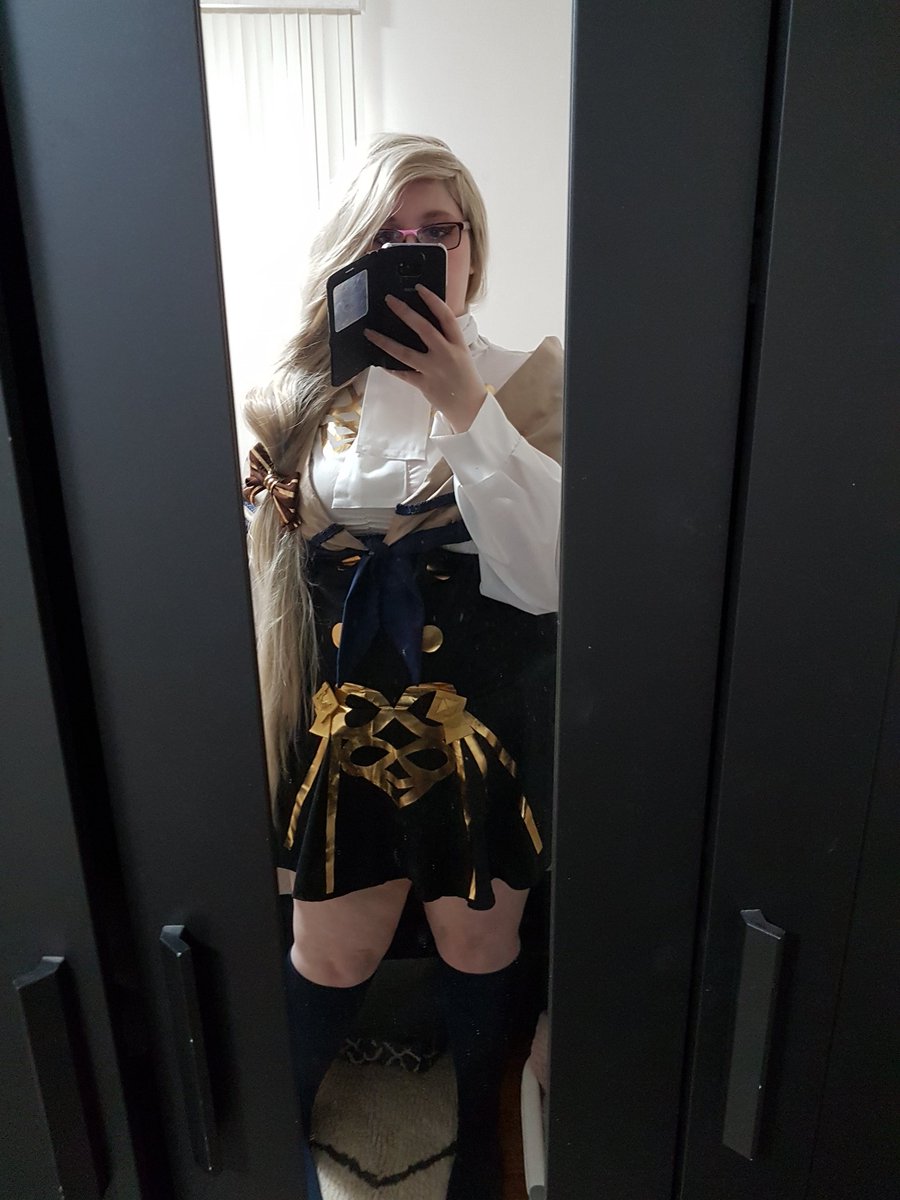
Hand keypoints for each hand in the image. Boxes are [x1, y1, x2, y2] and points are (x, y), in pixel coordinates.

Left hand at [363, 286, 485, 431]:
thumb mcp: (462, 354)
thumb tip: (425, 326)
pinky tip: (379, 360)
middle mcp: (446, 354)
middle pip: (423, 328)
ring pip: (405, 352)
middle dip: (404, 312)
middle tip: (389, 300)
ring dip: (385, 341)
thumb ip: (447, 340)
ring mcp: (433, 369)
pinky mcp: (424, 384)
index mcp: (457, 344)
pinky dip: (390, 368)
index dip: (432, 300)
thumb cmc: (466, 379)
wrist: (470, 407)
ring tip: (370, 333)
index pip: (445, 316)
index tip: (419, 288)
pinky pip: (403, 374)